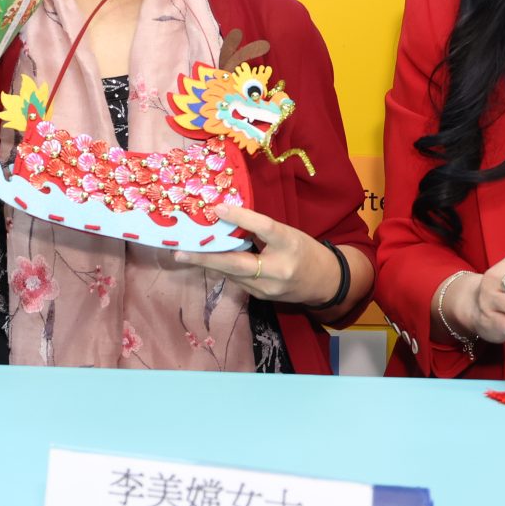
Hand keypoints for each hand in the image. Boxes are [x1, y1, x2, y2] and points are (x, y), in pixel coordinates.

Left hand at [191, 206, 337, 304]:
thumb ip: (260, 228)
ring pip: (232, 273)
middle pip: (237, 263)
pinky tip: (207, 261)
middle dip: (205, 258)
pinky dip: (222, 268)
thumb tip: (226, 217)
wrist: (324, 283)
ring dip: (208, 263)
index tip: (217, 208)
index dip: (241, 217)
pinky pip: (236, 280)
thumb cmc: (304, 251)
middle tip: (180, 252)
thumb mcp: (287, 233)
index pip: (265, 228)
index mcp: (289, 244)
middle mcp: (278, 270)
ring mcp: (267, 288)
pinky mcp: (260, 297)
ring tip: (185, 253)